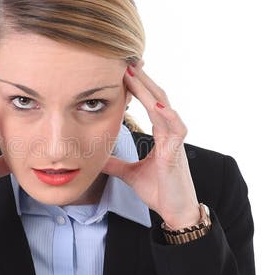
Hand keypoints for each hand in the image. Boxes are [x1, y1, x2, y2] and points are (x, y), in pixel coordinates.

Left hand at [101, 63, 200, 228]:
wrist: (176, 213)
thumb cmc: (160, 192)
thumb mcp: (130, 175)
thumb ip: (116, 164)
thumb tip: (97, 158)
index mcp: (161, 135)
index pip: (150, 104)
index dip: (139, 87)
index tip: (124, 71)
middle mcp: (170, 133)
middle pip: (157, 98)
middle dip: (142, 79)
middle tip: (126, 61)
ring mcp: (175, 142)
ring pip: (164, 108)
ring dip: (150, 90)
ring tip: (135, 74)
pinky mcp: (177, 154)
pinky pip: (176, 129)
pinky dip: (168, 115)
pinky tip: (157, 105)